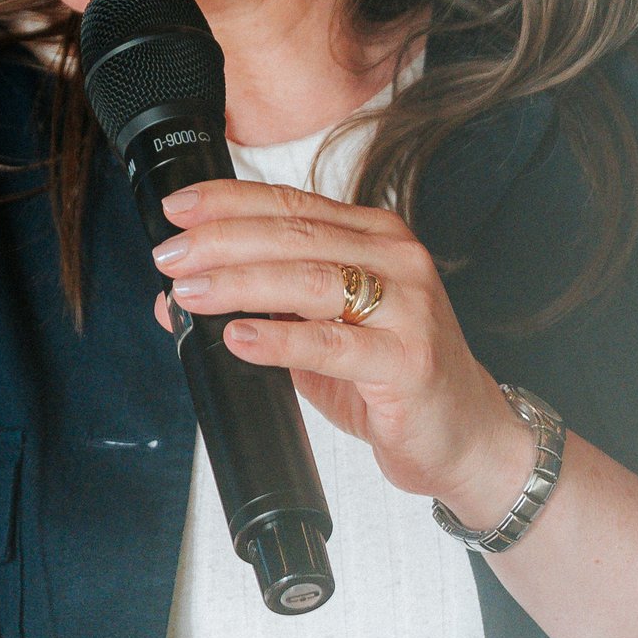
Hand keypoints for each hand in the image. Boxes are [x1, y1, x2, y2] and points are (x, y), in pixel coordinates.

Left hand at [150, 178, 528, 520]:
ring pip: (310, 280)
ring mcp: (408, 307)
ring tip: (191, 293)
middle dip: (222, 241)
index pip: (292, 203)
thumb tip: (176, 301)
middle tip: (171, 256)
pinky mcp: (409, 358)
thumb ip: (259, 310)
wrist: (465, 435)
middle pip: (295, 235)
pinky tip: (240, 337)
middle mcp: (396, 259)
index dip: (229, 201)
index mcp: (374, 237)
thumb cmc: (391, 378)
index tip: (179, 209)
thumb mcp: (318, 334)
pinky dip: (280, 339)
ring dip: (241, 283)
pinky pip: (333, 343)